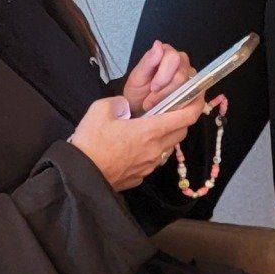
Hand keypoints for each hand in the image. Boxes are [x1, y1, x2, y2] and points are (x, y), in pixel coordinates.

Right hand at [69, 91, 204, 191]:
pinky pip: (154, 160)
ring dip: (166, 136)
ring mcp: (149, 166)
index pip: (186, 117)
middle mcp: (156, 150)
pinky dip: (152, 150)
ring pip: (168, 147)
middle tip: (167, 110)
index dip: (195, 104)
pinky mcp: (140, 177)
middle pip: (181, 132)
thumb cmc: (90, 143)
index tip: (195, 96)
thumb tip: (125, 107)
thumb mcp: (100, 109)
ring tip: (148, 128)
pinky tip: (134, 146)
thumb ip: (118, 103)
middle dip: (180, 119)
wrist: (79, 177)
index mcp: (150, 131)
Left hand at [122, 41, 191, 112]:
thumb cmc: (137, 91)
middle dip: (164, 92)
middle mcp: (182, 61)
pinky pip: (195, 100)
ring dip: (170, 101)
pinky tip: (168, 109)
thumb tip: (158, 45)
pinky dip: (179, 107)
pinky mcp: (196, 91)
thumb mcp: (137, 77)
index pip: (173, 59)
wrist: (139, 107)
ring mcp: (190, 76)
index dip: (163, 76)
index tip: (153, 88)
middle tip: (150, 101)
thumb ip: (148, 61)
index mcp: (167, 52)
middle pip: (181, 76)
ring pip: (188, 89)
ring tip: (157, 106)